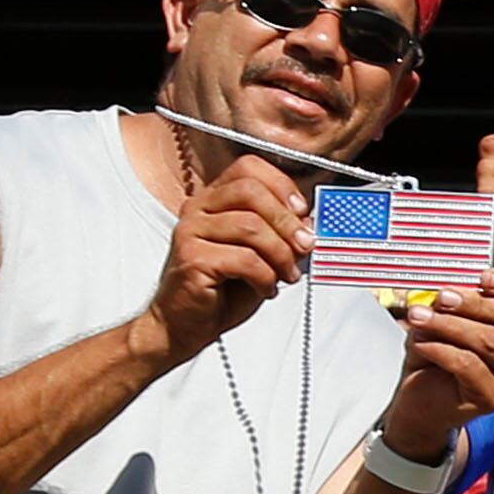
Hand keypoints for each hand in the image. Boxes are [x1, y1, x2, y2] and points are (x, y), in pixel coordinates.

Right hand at [151, 151, 310, 359]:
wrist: (184, 325)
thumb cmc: (220, 291)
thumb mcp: (260, 256)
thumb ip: (280, 235)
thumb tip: (309, 224)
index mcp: (213, 199)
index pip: (248, 168)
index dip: (281, 185)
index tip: (301, 211)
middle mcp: (198, 208)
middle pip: (251, 191)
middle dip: (287, 221)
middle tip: (305, 246)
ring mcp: (191, 231)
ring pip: (251, 226)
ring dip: (280, 254)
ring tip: (286, 275)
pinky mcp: (192, 258)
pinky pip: (244, 259)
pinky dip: (265, 276)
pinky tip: (265, 289)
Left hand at [381, 270, 493, 460]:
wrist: (422, 399)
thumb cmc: (439, 353)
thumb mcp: (447, 318)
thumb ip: (454, 300)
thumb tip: (448, 286)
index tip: (482, 276)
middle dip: (477, 303)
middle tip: (443, 296)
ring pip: (490, 341)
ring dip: (450, 324)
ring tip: (419, 317)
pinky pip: (468, 365)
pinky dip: (441, 349)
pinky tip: (422, 343)